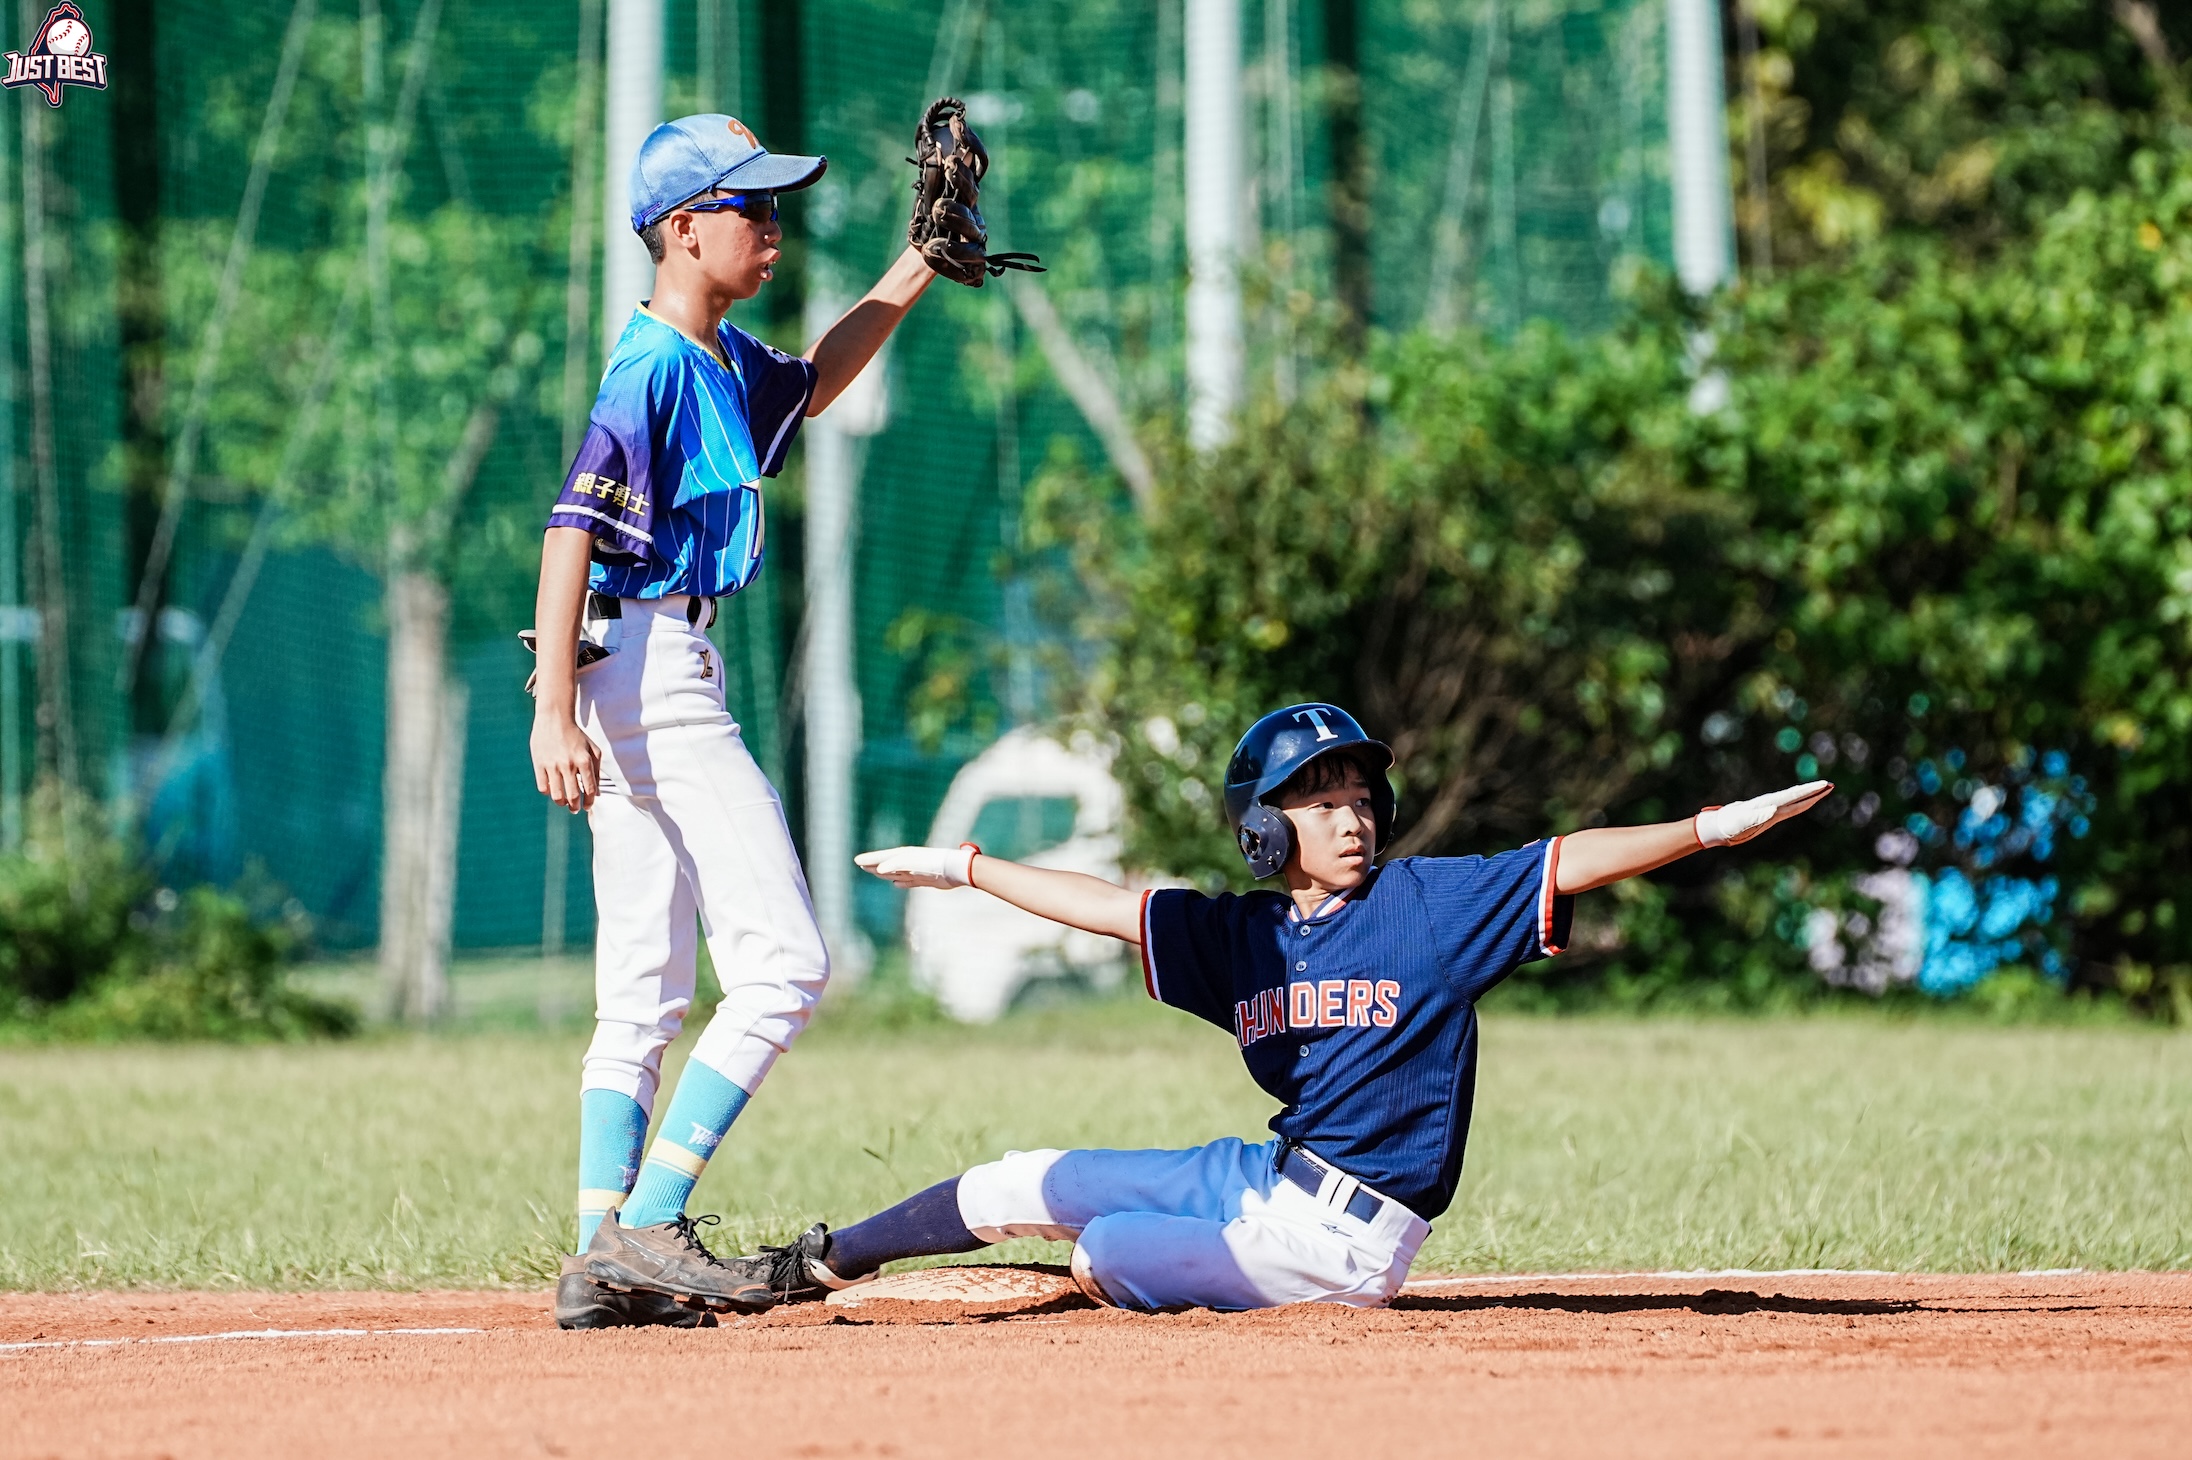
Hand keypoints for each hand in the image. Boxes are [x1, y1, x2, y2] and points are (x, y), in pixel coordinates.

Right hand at [532, 713, 600, 811]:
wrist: (555, 719)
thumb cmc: (577, 736)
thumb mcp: (594, 750)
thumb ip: (597, 772)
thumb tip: (597, 793)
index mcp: (584, 761)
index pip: (590, 790)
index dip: (590, 802)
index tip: (588, 806)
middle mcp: (568, 764)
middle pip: (573, 796)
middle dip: (575, 807)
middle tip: (575, 809)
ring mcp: (552, 765)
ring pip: (557, 795)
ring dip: (562, 803)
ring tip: (564, 803)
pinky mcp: (539, 764)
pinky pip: (543, 787)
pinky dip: (548, 793)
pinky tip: (552, 790)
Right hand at [855, 844, 976, 888]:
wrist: (956, 869)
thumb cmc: (934, 863)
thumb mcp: (913, 863)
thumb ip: (896, 865)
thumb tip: (881, 869)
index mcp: (905, 856)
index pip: (883, 857)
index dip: (870, 859)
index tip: (857, 860)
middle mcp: (910, 862)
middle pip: (887, 863)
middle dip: (874, 864)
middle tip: (860, 865)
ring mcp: (917, 871)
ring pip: (896, 872)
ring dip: (884, 873)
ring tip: (873, 872)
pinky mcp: (925, 880)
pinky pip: (908, 881)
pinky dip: (901, 882)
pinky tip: (896, 884)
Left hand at [1694, 781, 1832, 846]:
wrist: (1716, 827)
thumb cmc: (1727, 825)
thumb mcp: (1741, 822)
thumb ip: (1756, 817)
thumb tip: (1774, 809)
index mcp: (1767, 804)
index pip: (1792, 796)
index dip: (1808, 791)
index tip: (1823, 785)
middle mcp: (1770, 805)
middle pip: (1796, 796)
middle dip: (1813, 791)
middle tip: (1830, 785)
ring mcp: (1769, 810)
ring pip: (1793, 802)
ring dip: (1808, 797)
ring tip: (1822, 791)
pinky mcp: (1767, 817)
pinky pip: (1787, 810)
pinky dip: (1799, 805)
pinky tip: (1803, 804)